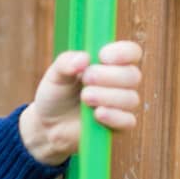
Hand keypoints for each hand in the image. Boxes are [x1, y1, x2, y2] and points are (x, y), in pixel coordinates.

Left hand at [18, 40, 143, 164]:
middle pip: (133, 75)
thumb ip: (66, 62)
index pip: (131, 52)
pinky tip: (97, 114)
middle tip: (86, 79)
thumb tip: (84, 58)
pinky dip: (113, 116)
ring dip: (106, 96)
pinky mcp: (119, 126)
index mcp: (109, 64)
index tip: (102, 56)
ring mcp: (122, 105)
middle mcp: (120, 83)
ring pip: (130, 98)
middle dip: (108, 76)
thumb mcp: (55, 75)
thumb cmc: (56, 95)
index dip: (123, 53)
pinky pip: (128, 121)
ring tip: (84, 97)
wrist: (47, 125)